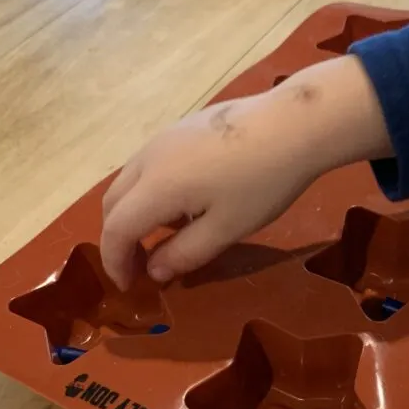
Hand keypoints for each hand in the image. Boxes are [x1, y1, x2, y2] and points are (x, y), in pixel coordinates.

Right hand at [100, 55, 392, 288]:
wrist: (295, 123)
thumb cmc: (263, 181)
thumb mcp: (227, 229)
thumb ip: (184, 253)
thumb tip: (154, 271)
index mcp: (155, 186)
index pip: (116, 229)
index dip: (115, 262)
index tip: (130, 285)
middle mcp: (148, 157)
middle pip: (113, 203)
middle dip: (119, 239)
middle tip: (141, 267)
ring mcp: (163, 136)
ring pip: (129, 181)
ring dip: (134, 214)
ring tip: (165, 238)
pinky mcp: (181, 126)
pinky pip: (149, 164)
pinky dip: (149, 192)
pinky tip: (185, 203)